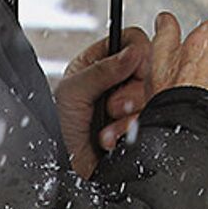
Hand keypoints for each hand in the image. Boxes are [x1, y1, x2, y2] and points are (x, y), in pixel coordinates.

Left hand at [55, 26, 151, 178]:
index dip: (138, 54)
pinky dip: (129, 132)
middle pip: (150, 71)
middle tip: (111, 106)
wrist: (60, 166)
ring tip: (105, 128)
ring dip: (127, 117)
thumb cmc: (55, 128)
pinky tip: (110, 139)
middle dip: (130, 93)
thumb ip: (103, 70)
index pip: (133, 42)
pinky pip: (150, 122)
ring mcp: (128, 105)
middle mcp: (117, 81)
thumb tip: (134, 52)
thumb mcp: (73, 92)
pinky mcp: (136, 127)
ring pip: (152, 98)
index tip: (132, 70)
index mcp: (99, 63)